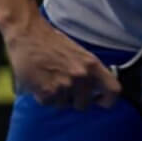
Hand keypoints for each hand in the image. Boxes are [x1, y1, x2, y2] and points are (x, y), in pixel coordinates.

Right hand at [5, 17, 120, 109]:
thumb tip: (95, 91)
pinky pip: (48, 104)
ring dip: (57, 97)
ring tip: (49, 80)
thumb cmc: (52, 43)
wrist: (28, 35)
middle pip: (84, 104)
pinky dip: (43, 97)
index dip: (108, 100)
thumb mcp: (80, 54)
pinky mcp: (48, 92)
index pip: (113, 90)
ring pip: (64, 105)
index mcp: (92, 65)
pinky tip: (40, 82)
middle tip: (64, 88)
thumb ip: (89, 72)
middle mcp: (82, 76)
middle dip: (74, 100)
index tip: (98, 101)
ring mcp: (65, 85)